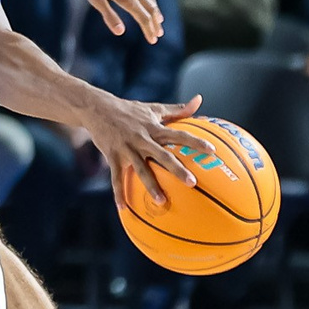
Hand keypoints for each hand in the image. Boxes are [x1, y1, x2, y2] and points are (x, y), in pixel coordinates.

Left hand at [78, 0, 162, 40]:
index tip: (153, 40)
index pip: (142, 17)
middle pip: (150, 9)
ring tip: (159, 20)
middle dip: (155, 23)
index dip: (148, 30)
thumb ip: (109, 15)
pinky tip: (150, 0)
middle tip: (159, 34)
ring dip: (156, 11)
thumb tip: (121, 32)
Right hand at [88, 97, 201, 212]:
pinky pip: (116, 178)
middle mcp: (142, 138)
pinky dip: (119, 193)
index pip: (179, 135)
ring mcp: (127, 149)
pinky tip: (123, 209)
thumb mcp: (153, 108)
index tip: (212, 150)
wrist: (97, 109)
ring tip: (162, 202)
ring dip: (151, 186)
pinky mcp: (113, 156)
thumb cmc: (129, 110)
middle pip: (163, 156)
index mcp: (154, 128)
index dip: (195, 142)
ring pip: (141, 170)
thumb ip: (178, 109)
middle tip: (192, 183)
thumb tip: (199, 100)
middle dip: (177, 169)